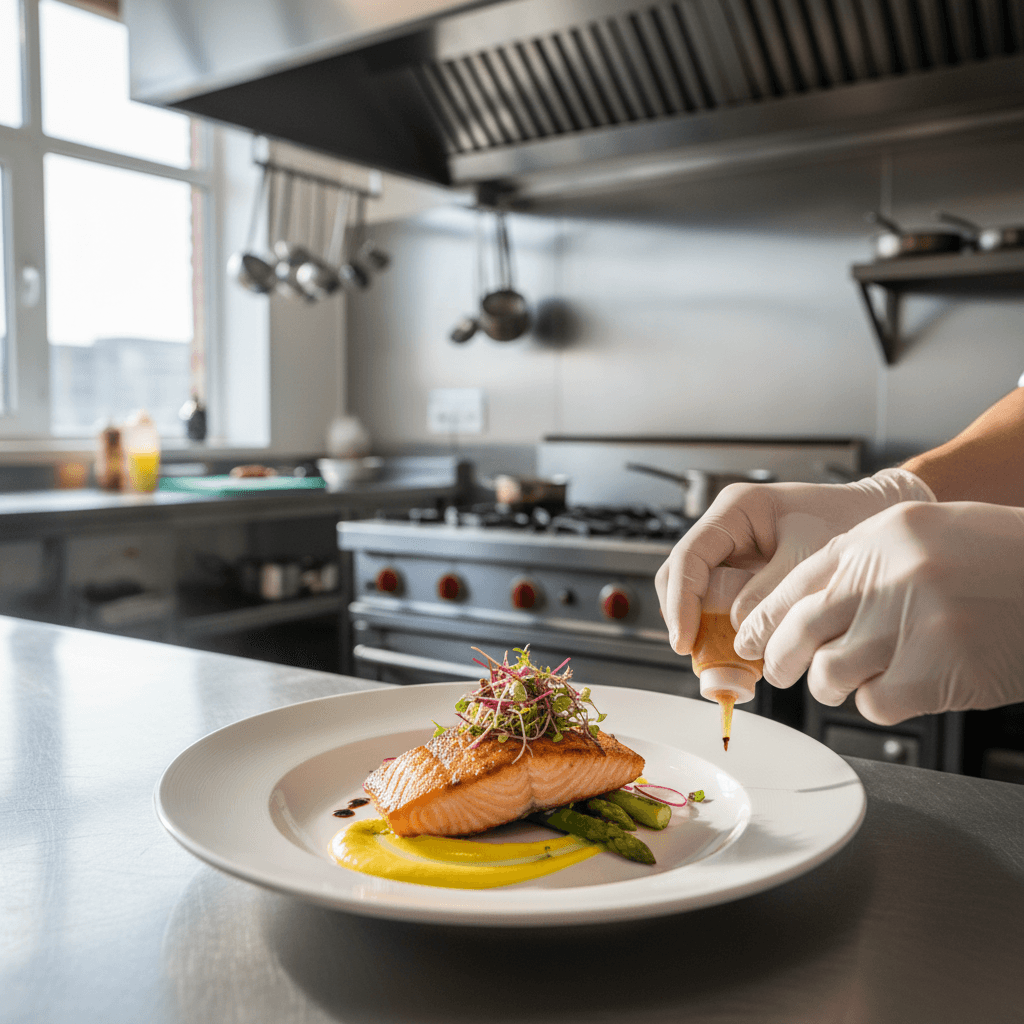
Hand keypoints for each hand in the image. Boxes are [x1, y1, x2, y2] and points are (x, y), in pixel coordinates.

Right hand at [654, 468, 933, 654]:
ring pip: (701, 603)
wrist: (881, 517)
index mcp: (736, 511)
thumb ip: (770, 595)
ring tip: (734, 670)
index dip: (681, 603)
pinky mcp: (749, 583)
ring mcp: (736, 559)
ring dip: (711, 638)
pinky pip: (726, 615)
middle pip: (684, 583)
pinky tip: (749, 663)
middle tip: (709, 663)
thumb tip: (738, 636)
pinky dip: (732, 641)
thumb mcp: (810, 557)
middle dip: (693, 625)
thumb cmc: (852, 521)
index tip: (685, 641)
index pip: (688, 558)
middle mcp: (728, 534)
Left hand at [734, 501, 1023, 724]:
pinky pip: (875, 703)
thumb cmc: (1000, 559)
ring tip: (858, 677)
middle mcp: (887, 575)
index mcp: (878, 537)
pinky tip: (903, 688)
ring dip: (834, 685)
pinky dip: (879, 703)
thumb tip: (804, 607)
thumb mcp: (922, 536)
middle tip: (781, 672)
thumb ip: (864, 562)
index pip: (797, 583)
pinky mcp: (937, 672)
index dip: (766, 618)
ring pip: (830, 673)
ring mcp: (911, 624)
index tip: (751, 638)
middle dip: (781, 660)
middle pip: (800, 631)